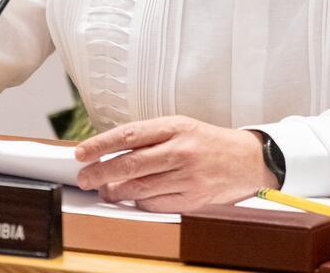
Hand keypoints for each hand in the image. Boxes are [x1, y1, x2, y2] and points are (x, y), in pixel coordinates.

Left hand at [73, 116, 276, 211]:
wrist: (247, 160)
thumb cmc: (208, 141)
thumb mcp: (180, 126)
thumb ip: (149, 137)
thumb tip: (112, 150)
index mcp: (175, 126)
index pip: (128, 135)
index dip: (100, 144)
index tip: (82, 152)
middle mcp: (180, 150)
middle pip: (130, 164)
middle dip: (100, 172)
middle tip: (85, 177)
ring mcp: (187, 176)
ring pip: (140, 187)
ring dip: (116, 191)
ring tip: (105, 189)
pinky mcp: (193, 198)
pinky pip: (156, 203)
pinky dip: (139, 201)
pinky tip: (132, 197)